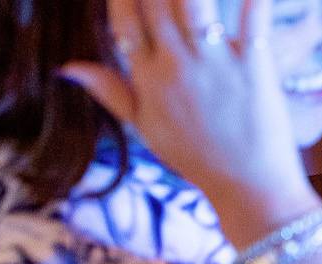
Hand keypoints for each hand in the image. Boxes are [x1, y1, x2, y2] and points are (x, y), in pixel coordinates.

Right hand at [60, 0, 318, 232]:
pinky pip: (254, 20)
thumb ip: (108, 90)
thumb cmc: (196, 157)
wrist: (247, 186)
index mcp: (148, 79)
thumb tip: (66, 67)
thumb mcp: (143, 128)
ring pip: (194, 2)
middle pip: (157, 1)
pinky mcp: (254, 65)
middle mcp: (177, 66)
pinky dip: (255, 1)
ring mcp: (215, 64)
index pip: (124, 20)